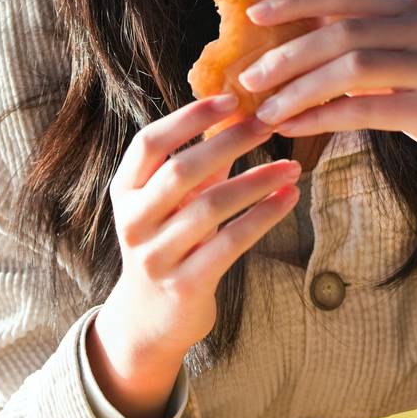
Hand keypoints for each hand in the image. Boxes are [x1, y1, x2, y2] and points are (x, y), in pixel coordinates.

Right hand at [96, 95, 299, 372]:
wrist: (150, 319)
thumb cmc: (169, 244)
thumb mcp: (173, 203)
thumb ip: (199, 163)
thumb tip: (239, 112)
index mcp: (125, 191)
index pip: (150, 143)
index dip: (189, 118)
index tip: (230, 98)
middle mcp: (134, 222)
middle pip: (182, 170)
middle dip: (229, 143)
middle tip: (269, 125)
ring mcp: (156, 256)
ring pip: (211, 207)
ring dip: (256, 182)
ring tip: (291, 167)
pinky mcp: (185, 285)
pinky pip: (231, 243)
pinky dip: (263, 217)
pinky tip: (288, 200)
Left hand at [236, 0, 416, 196]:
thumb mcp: (398, 61)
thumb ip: (355, 45)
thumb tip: (281, 45)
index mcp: (416, 8)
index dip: (298, 0)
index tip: (254, 15)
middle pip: (344, 32)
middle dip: (288, 55)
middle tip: (249, 77)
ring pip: (353, 69)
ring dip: (300, 90)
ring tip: (266, 111)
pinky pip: (368, 110)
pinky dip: (324, 118)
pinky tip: (296, 128)